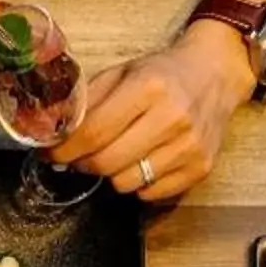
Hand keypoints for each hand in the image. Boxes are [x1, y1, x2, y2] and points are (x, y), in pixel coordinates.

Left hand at [48, 24, 253, 201]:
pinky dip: (139, 183)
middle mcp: (173, 118)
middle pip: (107, 163)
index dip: (65, 149)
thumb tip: (54, 134)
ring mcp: (189, 147)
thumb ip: (88, 101)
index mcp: (148, 87)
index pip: (94, 132)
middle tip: (79, 157)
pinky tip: (141, 162)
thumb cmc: (163, 74)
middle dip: (83, 164)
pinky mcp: (200, 168)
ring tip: (116, 155)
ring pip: (127, 183)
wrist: (214, 75)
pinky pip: (151, 194)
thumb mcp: (122, 72)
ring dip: (112, 174)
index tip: (50, 154)